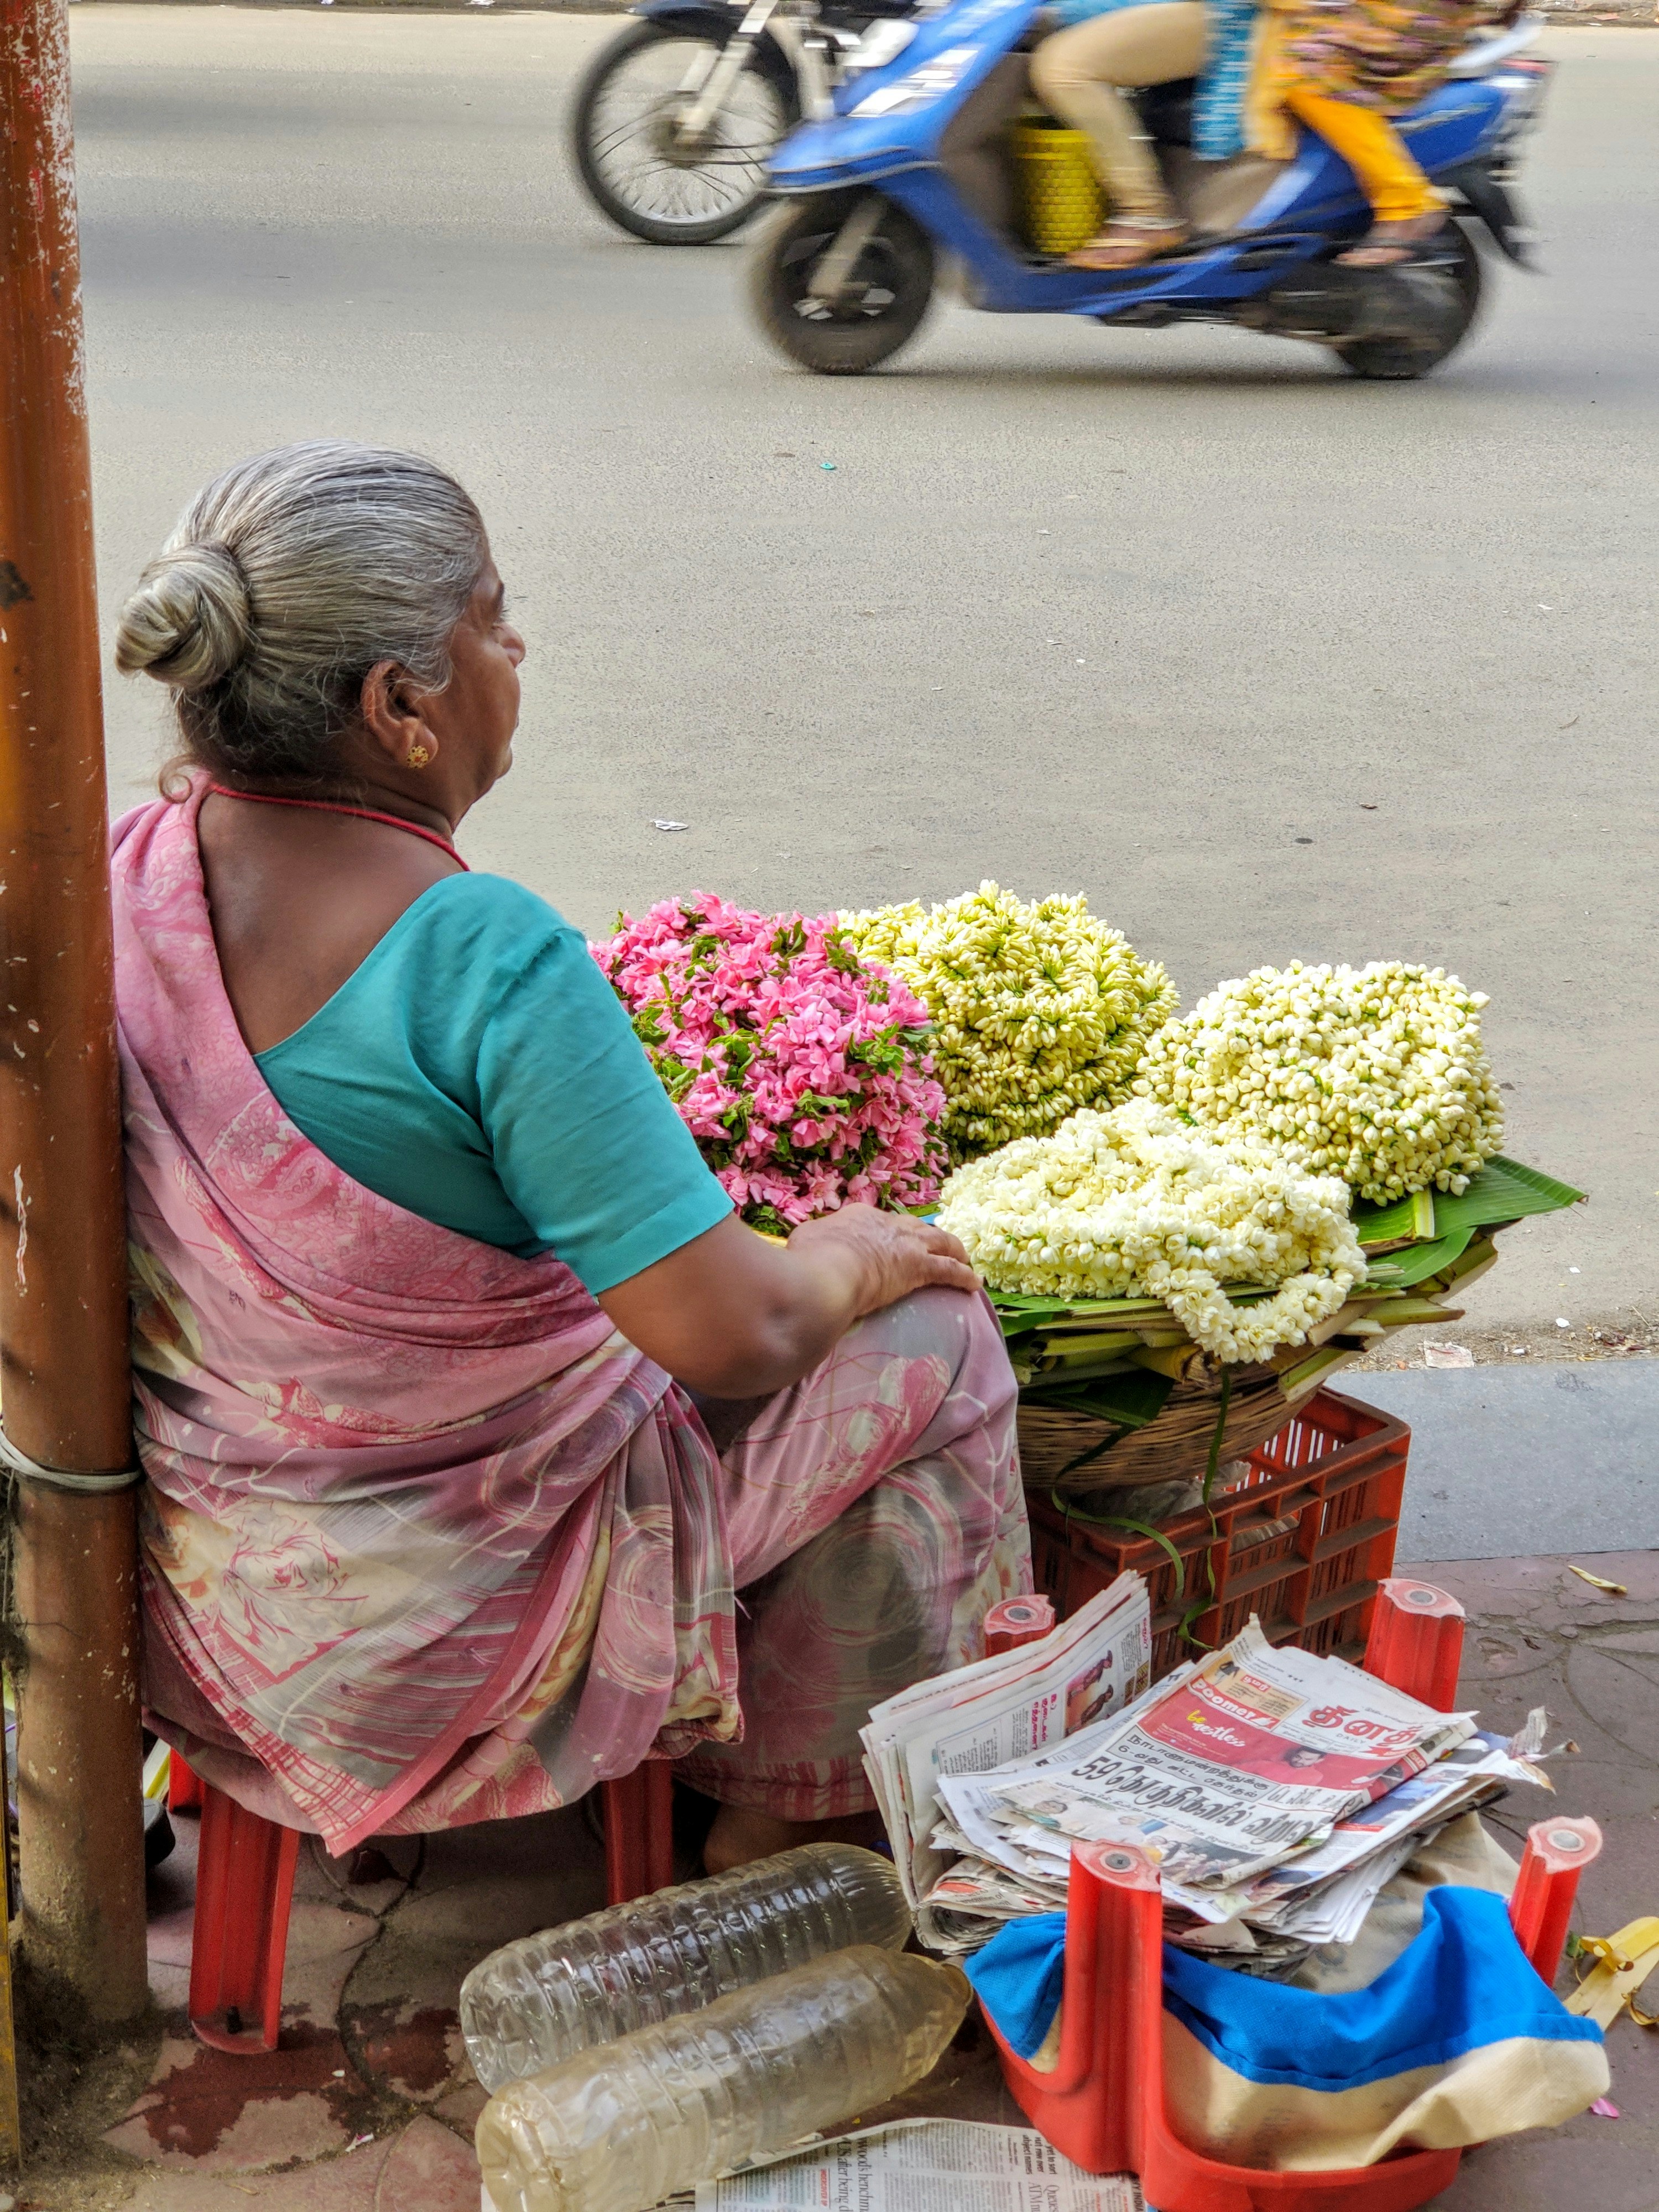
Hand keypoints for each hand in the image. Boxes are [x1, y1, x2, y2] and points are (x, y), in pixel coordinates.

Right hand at [787, 1206, 979, 1319]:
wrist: (828, 1273)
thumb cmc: (810, 1260)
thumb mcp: (803, 1241)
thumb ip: (811, 1240)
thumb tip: (806, 1245)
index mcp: (858, 1217)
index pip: (878, 1222)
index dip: (886, 1233)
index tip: (887, 1245)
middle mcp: (887, 1224)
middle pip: (915, 1227)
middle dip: (926, 1237)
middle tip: (933, 1247)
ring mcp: (906, 1244)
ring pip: (941, 1242)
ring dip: (954, 1250)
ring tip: (964, 1259)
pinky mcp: (920, 1267)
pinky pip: (950, 1270)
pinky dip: (964, 1276)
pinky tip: (974, 1283)